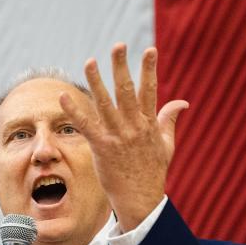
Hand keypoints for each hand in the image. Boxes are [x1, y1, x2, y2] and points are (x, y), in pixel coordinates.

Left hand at [59, 44, 187, 230]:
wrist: (141, 199)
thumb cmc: (152, 172)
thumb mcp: (167, 144)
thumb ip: (169, 120)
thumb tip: (182, 102)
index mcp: (149, 124)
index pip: (150, 91)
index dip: (149, 69)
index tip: (150, 49)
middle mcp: (134, 127)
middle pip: (127, 91)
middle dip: (122, 67)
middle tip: (118, 45)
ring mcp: (117, 136)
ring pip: (105, 103)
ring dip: (96, 81)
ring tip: (90, 61)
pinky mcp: (101, 147)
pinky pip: (86, 125)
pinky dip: (74, 111)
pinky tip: (63, 96)